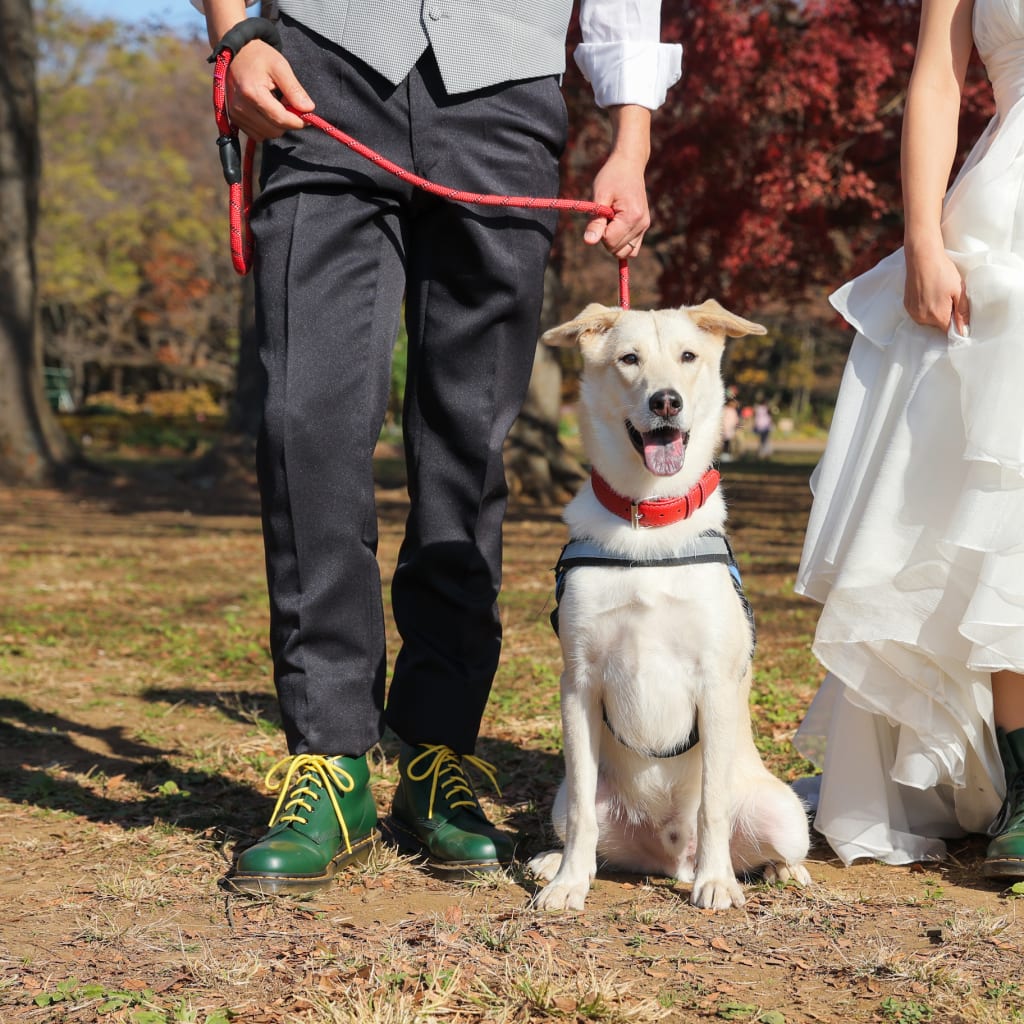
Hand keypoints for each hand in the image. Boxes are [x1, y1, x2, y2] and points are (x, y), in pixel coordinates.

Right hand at [225, 40, 314, 140]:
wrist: (236, 53)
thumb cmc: (259, 56)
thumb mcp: (280, 67)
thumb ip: (294, 89)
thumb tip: (308, 109)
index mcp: (252, 93)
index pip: (280, 119)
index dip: (298, 121)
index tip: (308, 117)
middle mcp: (241, 107)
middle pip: (274, 130)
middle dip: (287, 121)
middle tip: (288, 104)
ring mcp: (236, 115)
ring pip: (267, 135)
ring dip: (277, 125)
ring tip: (275, 105)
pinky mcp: (234, 119)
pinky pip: (258, 134)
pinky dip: (266, 127)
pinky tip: (266, 111)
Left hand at [583, 105, 651, 258]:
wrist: (629, 165)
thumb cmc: (612, 177)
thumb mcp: (599, 197)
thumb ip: (595, 221)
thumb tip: (589, 242)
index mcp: (632, 217)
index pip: (610, 242)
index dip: (599, 232)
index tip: (600, 215)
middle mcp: (642, 225)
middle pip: (617, 250)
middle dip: (606, 238)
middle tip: (605, 217)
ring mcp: (644, 227)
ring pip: (625, 253)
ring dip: (614, 242)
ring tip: (611, 222)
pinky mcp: (643, 227)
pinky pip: (632, 248)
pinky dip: (622, 243)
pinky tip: (617, 229)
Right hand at [903, 244, 968, 333]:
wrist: (922, 258)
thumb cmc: (943, 272)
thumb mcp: (959, 291)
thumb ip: (962, 313)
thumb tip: (964, 331)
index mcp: (937, 316)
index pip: (949, 330)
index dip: (956, 322)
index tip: (958, 310)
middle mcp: (922, 318)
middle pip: (938, 325)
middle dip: (945, 315)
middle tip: (949, 297)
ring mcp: (912, 312)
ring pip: (928, 320)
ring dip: (934, 311)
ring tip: (938, 293)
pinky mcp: (907, 306)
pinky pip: (919, 313)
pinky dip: (925, 306)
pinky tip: (928, 293)